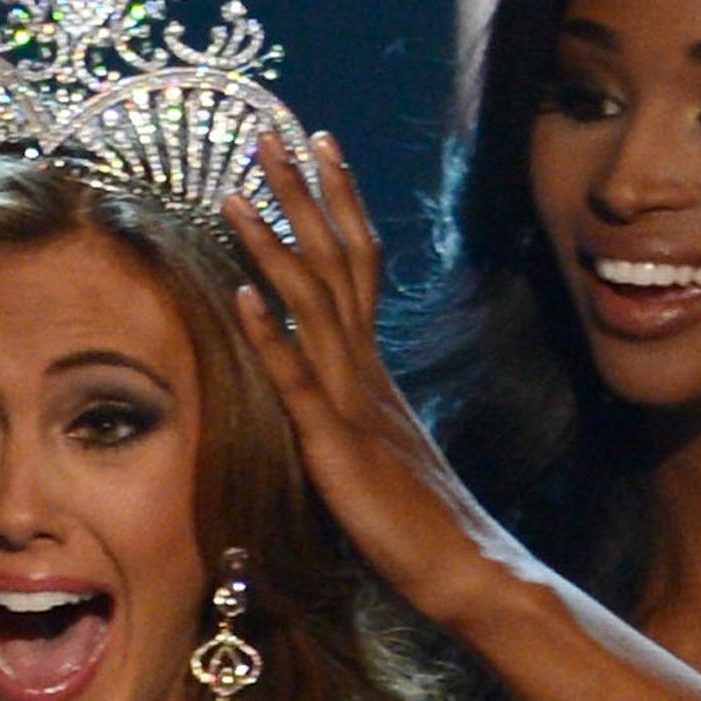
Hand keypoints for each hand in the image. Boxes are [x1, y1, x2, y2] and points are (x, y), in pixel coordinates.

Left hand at [219, 134, 509, 627]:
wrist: (464, 569)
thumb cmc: (418, 521)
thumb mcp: (377, 449)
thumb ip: (350, 409)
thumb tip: (322, 386)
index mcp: (373, 370)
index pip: (357, 264)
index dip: (337, 201)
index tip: (318, 142)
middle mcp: (365, 372)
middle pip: (336, 264)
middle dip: (302, 196)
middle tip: (272, 131)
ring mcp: (353, 405)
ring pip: (312, 309)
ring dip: (273, 247)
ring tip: (235, 195)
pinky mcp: (339, 447)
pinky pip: (300, 384)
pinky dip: (270, 336)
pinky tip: (240, 295)